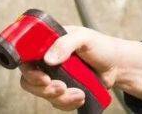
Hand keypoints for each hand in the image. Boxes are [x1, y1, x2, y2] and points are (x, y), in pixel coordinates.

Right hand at [18, 25, 141, 110]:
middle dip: (44, 88)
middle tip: (61, 87)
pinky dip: (68, 103)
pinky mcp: (63, 91)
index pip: (25, 56)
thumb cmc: (100, 46)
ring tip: (79, 93)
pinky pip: (57, 103)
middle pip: (29, 79)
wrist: (116, 66)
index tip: (41, 77)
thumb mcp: (85, 37)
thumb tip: (48, 59)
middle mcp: (46, 61)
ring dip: (60, 97)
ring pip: (43, 94)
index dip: (28, 69)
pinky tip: (81, 96)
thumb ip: (66, 43)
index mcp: (47, 43)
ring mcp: (54, 77)